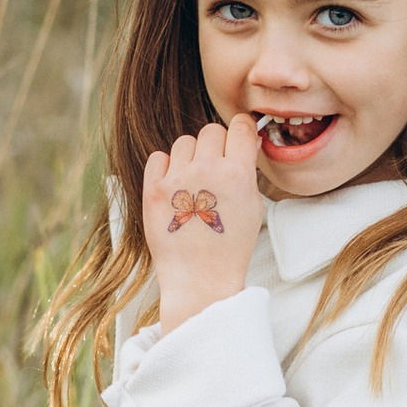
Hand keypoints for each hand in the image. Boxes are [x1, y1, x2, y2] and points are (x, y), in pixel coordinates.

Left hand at [143, 118, 264, 333]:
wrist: (200, 280)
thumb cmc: (230, 247)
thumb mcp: (254, 207)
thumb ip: (248, 172)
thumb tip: (245, 142)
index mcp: (238, 174)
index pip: (239, 126)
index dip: (240, 130)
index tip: (238, 139)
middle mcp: (207, 170)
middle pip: (211, 130)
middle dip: (216, 146)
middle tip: (215, 169)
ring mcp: (177, 179)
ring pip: (184, 142)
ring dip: (190, 156)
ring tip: (193, 182)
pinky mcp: (153, 190)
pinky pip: (158, 157)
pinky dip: (165, 167)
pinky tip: (174, 186)